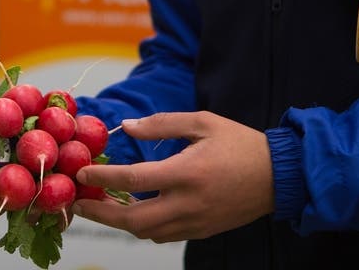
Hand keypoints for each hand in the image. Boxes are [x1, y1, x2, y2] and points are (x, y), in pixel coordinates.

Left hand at [72, 112, 274, 242]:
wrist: (279, 176)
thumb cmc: (240, 144)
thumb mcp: (202, 122)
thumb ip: (161, 124)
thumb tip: (126, 127)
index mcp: (187, 173)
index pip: (133, 178)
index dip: (102, 177)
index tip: (81, 174)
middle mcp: (188, 203)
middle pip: (133, 219)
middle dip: (101, 213)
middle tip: (78, 203)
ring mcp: (195, 221)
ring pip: (146, 233)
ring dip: (120, 222)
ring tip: (100, 206)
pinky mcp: (202, 231)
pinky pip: (164, 235)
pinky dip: (143, 227)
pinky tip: (133, 212)